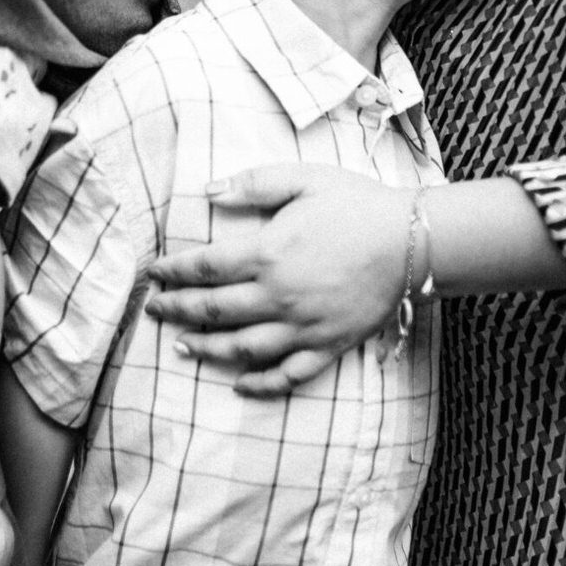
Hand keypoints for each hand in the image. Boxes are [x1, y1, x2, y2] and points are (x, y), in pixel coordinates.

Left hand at [145, 166, 412, 395]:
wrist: (413, 241)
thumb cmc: (357, 204)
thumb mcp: (303, 179)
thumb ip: (253, 184)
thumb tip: (208, 190)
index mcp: (267, 254)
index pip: (204, 268)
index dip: (173, 272)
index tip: (152, 275)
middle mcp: (279, 296)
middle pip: (213, 311)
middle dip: (177, 311)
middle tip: (154, 311)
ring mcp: (303, 327)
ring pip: (242, 349)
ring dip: (206, 350)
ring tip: (182, 347)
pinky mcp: (328, 346)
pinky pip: (288, 375)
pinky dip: (261, 385)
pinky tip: (239, 385)